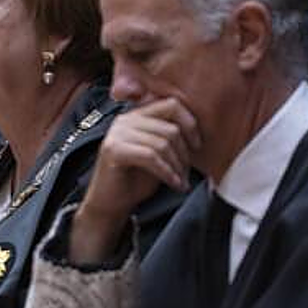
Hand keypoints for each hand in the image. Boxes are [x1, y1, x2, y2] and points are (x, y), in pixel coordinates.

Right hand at [71, 97, 200, 263]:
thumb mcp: (157, 153)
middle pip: (170, 128)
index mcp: (136, 115)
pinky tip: (172, 183)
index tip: (196, 145)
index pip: (171, 104)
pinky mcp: (114, 150)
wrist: (110, 203)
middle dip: (184, 154)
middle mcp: (124, 120)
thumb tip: (196, 131)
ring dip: (177, 166)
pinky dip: (167, 172)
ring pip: (162, 143)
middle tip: (186, 172)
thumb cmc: (135, 179)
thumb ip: (169, 137)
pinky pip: (151, 157)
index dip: (189, 123)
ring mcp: (117, 134)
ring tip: (179, 180)